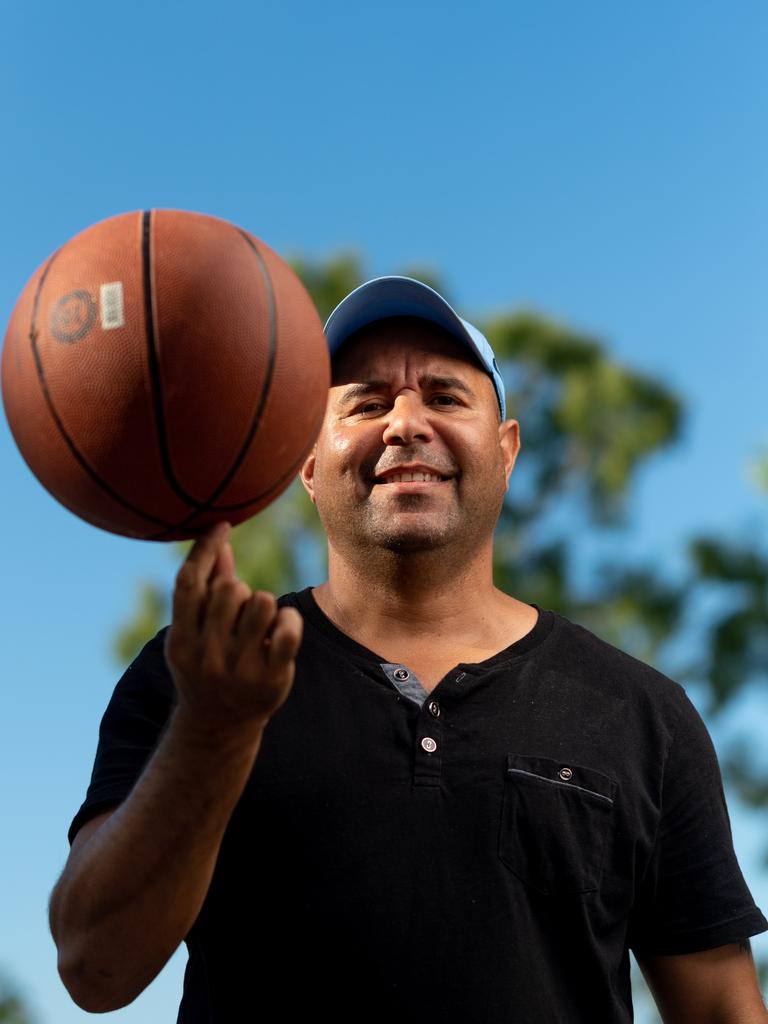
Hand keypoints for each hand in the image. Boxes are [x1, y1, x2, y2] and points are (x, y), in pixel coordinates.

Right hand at [164, 521, 302, 733]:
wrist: (218, 728)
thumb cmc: (205, 667)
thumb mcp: (194, 633)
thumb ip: (205, 587)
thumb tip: (218, 538)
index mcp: (181, 641)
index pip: (189, 583)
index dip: (205, 548)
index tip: (222, 526)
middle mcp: (206, 656)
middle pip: (230, 588)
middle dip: (240, 590)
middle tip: (240, 614)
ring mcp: (238, 670)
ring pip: (263, 601)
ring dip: (266, 606)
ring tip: (260, 626)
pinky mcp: (270, 679)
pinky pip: (288, 628)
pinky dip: (289, 621)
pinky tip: (282, 631)